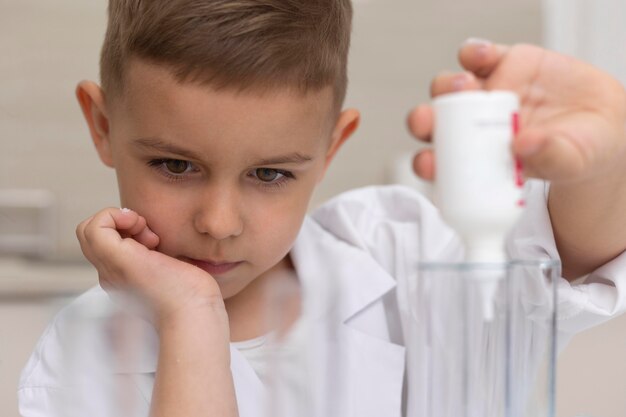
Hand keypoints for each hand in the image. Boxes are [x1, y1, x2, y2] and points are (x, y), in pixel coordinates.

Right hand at [76, 208, 225, 329]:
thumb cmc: (195, 296)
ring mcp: (111, 269)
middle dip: (120, 223)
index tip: (153, 240)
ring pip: (88, 230)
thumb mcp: (173, 271)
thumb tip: (158, 240)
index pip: (104, 245)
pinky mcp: (118, 261)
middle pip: (91, 236)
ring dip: (119, 220)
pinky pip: (94, 227)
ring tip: (149, 236)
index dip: (124, 230)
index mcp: (123, 279)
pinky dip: (114, 215)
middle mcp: (111, 275)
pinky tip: (141, 226)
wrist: (194, 314)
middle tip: (150, 236)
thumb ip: (160, 259)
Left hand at [408, 40, 625, 182]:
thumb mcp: (569, 162)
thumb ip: (549, 158)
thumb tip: (524, 145)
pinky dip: (474, 53)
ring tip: (466, 86)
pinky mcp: (505, 64)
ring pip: (451, 86)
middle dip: (423, 120)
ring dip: (448, 85)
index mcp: (479, 158)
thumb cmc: (574, 152)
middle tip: (427, 120)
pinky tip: (482, 56)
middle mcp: (473, 126)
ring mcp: (487, 93)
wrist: (602, 122)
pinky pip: (478, 55)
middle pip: (434, 121)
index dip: (427, 163)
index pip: (442, 162)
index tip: (427, 164)